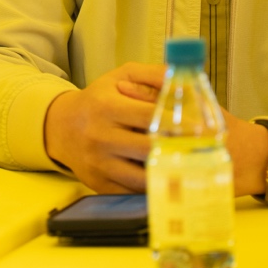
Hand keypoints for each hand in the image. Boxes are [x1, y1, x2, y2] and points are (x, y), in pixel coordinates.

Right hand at [45, 63, 267, 196]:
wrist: (61, 128)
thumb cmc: (98, 100)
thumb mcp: (119, 78)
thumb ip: (151, 74)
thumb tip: (181, 77)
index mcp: (105, 108)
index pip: (149, 117)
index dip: (179, 123)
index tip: (204, 128)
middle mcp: (99, 137)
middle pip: (148, 149)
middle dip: (179, 151)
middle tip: (206, 152)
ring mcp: (99, 164)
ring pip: (142, 176)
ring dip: (170, 174)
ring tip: (194, 171)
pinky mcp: (99, 185)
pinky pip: (133, 192)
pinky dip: (154, 189)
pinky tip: (173, 183)